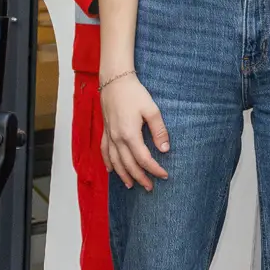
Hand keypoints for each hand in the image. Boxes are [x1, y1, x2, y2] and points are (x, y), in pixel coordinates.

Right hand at [100, 73, 169, 190]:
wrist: (114, 81)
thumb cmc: (134, 94)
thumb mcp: (152, 110)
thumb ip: (159, 130)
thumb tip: (165, 149)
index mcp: (130, 135)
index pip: (143, 159)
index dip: (154, 169)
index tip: (164, 176)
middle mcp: (117, 139)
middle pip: (128, 165)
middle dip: (140, 178)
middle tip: (150, 187)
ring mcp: (109, 136)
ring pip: (115, 162)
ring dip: (123, 175)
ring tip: (132, 185)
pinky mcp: (105, 131)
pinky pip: (104, 152)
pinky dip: (108, 163)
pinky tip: (112, 171)